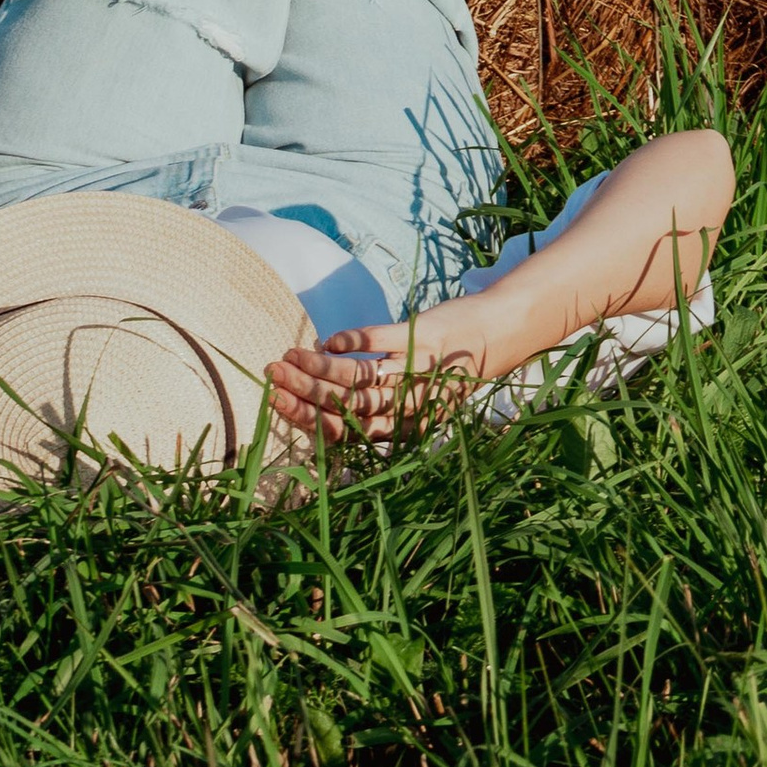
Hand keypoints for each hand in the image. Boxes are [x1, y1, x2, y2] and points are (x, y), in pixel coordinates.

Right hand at [267, 318, 483, 444]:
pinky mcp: (421, 337)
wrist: (494, 335)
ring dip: (319, 368)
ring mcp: (416, 370)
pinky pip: (380, 340)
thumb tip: (319, 404)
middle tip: (272, 374)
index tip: (276, 402)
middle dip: (304, 392)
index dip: (309, 419)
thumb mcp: (414, 401)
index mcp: (404, 428)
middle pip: (347, 405)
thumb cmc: (445, 372)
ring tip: (288, 356)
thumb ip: (376, 409)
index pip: (346, 431)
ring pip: (359, 377)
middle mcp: (410, 405)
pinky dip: (351, 340)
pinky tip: (327, 341)